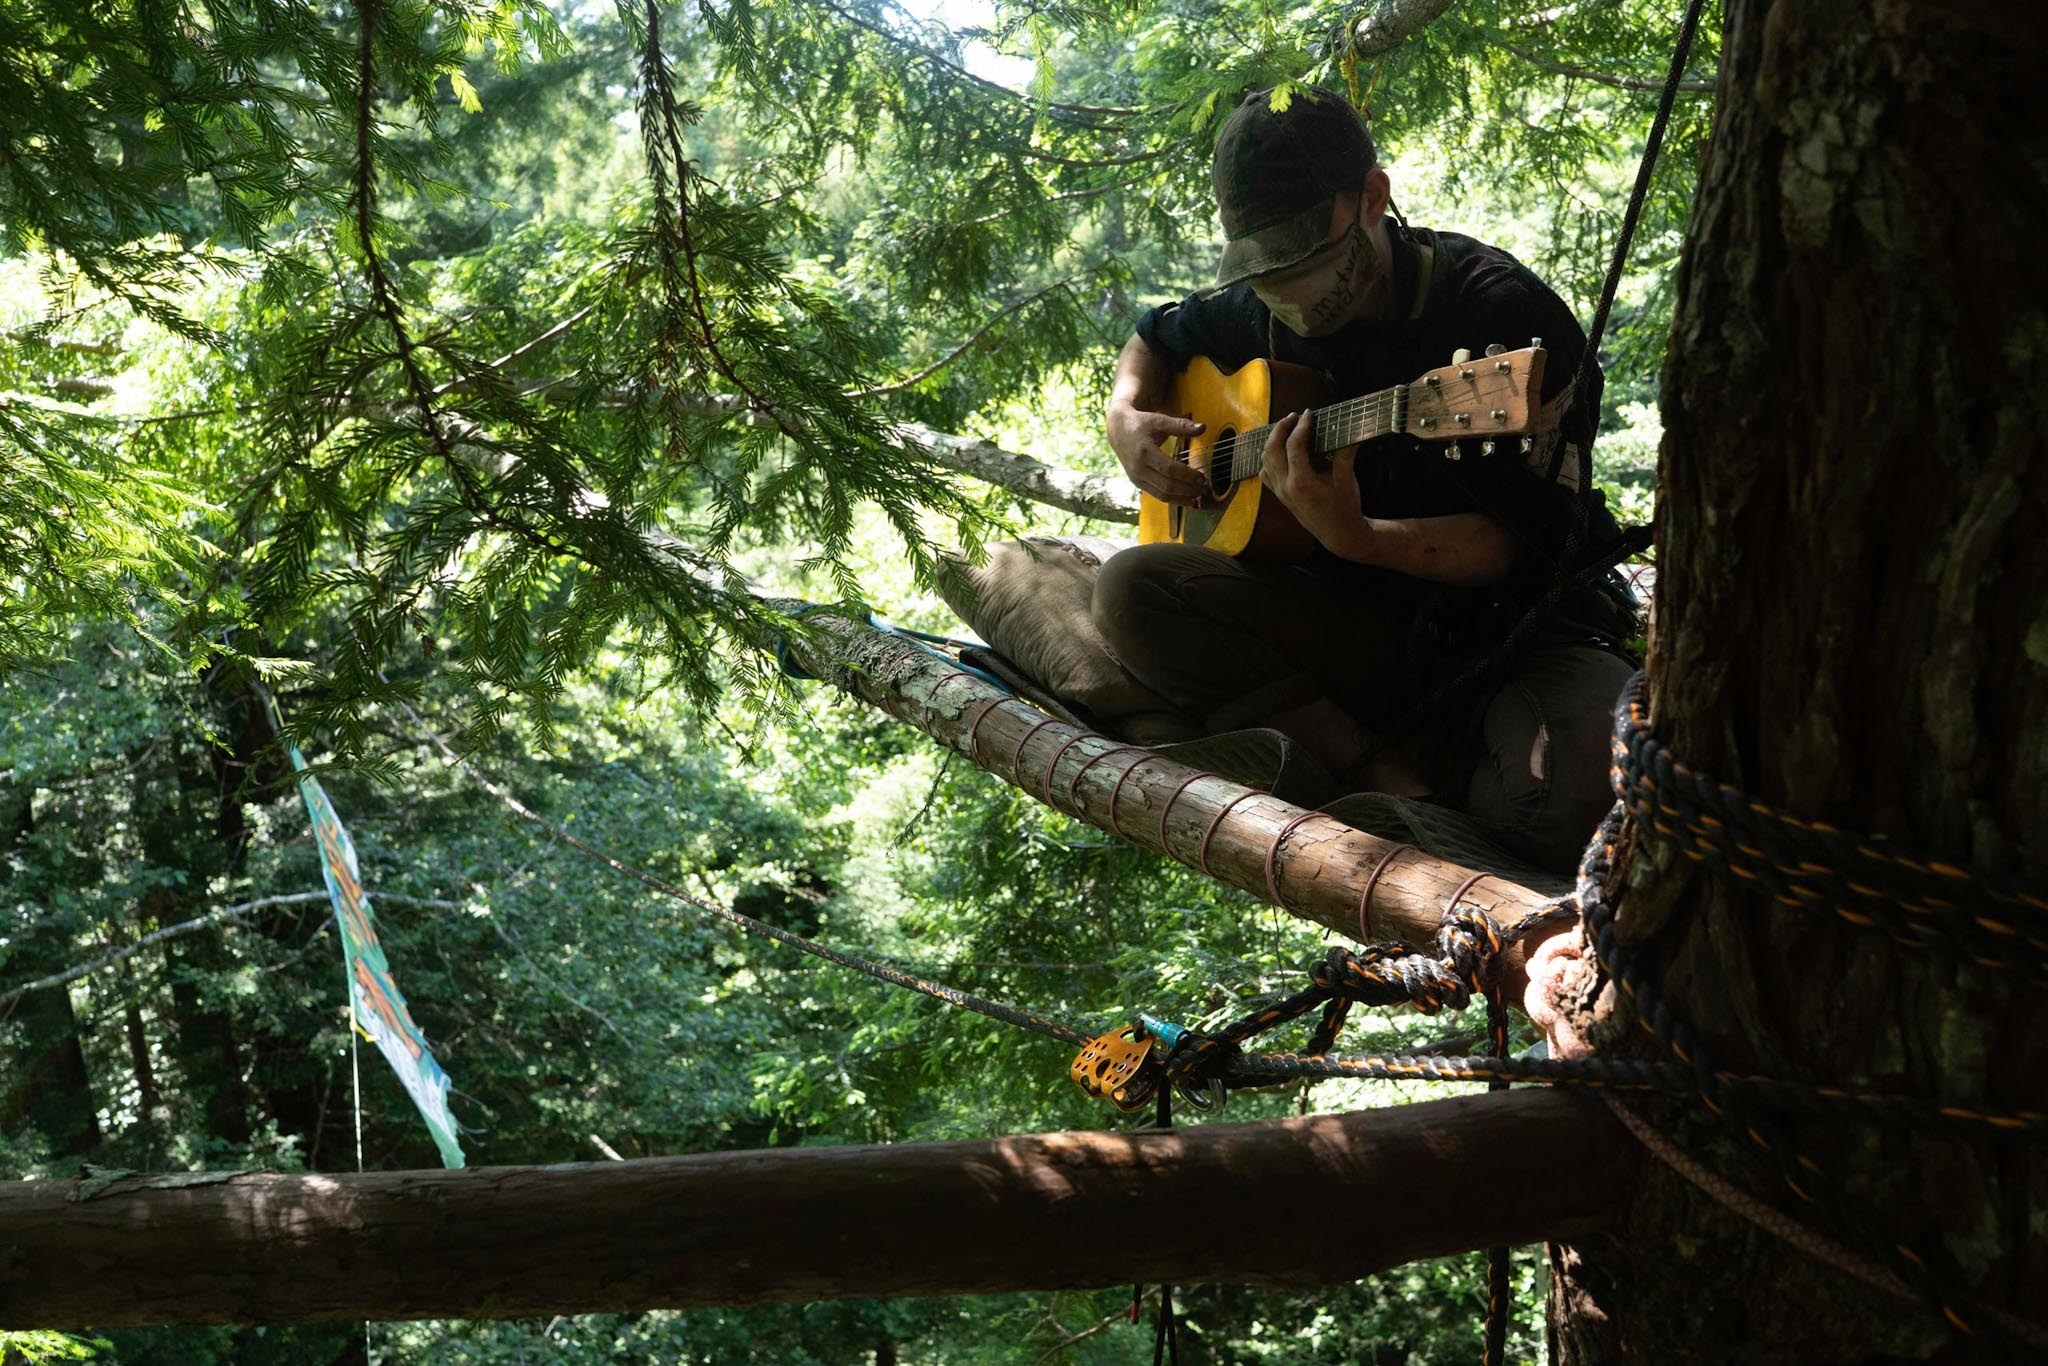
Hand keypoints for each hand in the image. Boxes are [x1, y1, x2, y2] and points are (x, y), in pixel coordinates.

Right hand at [1107, 402, 1207, 506]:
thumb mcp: (1160, 420)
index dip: (1187, 475)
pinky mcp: (1137, 483)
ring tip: (1198, 497)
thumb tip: (1204, 427)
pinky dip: (1174, 499)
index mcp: (1144, 451)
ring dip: (1182, 498)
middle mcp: (1139, 468)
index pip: (1169, 469)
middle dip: (1187, 489)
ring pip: (1162, 495)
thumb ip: (1181, 425)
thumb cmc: (1141, 424)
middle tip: (1204, 487)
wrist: (1118, 431)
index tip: (1202, 477)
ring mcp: (1137, 478)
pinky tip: (1187, 499)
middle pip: (1167, 485)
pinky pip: (1157, 495)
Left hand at [1262, 409, 1368, 557]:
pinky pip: (1266, 473)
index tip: (1308, 414)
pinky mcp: (1280, 496)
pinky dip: (1269, 458)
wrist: (1339, 534)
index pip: (1294, 446)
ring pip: (1265, 460)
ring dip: (1273, 441)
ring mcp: (1280, 493)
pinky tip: (1281, 451)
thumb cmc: (1345, 508)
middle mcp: (1286, 487)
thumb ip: (1344, 453)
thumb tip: (1352, 430)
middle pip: (1272, 449)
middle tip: (1294, 417)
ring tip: (1287, 428)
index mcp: (1301, 482)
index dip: (1301, 426)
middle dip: (1281, 429)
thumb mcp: (1347, 480)